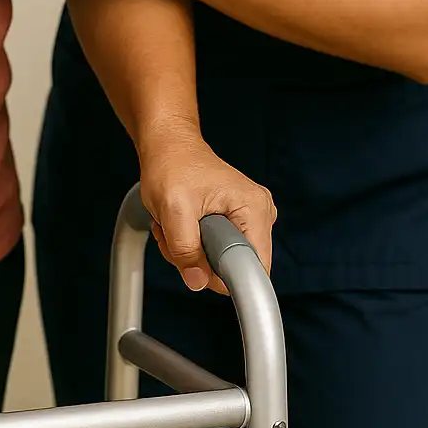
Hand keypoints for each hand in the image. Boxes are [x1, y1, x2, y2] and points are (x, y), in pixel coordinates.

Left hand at [137, 119, 275, 294]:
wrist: (168, 145)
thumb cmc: (172, 164)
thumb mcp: (172, 209)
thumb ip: (185, 248)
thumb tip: (198, 281)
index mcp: (255, 209)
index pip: (254, 269)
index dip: (222, 276)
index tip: (195, 263)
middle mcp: (259, 214)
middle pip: (234, 268)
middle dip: (199, 260)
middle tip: (176, 234)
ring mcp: (247, 219)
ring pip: (220, 263)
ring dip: (190, 252)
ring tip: (176, 225)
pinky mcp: (234, 222)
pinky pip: (214, 253)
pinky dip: (191, 245)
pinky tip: (180, 224)